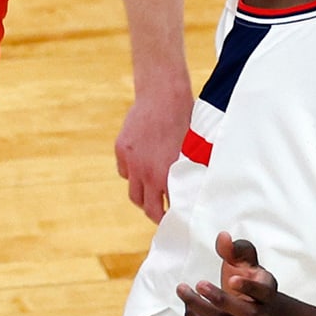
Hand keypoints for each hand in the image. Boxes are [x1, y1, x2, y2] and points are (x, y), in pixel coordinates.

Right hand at [115, 85, 190, 221]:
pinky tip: (141, 170)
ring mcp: (132, 163)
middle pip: (147, 207)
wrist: (163, 95)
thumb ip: (188, 173)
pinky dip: (131, 175)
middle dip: (156, 214)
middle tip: (162, 215)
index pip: (168, 208)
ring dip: (142, 198)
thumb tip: (193, 193)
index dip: (173, 215)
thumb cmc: (185, 120)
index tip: (177, 219)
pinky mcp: (121, 151)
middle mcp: (147, 173)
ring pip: (133, 193)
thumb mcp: (192, 150)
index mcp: (168, 175)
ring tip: (151, 196)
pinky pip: (124, 172)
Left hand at [177, 232, 278, 315]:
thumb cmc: (251, 280)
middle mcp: (259, 313)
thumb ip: (236, 249)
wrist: (261, 313)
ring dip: (200, 307)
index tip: (232, 279)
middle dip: (219, 298)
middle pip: (241, 311)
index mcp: (267, 291)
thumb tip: (223, 237)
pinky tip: (188, 306)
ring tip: (183, 290)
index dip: (248, 287)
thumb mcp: (248, 262)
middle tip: (199, 283)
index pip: (262, 292)